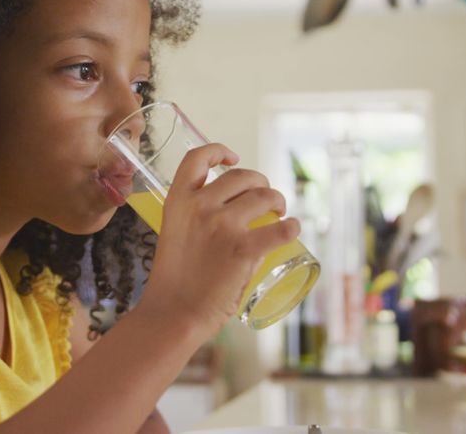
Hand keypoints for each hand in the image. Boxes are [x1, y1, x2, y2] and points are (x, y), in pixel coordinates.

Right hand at [136, 143, 299, 336]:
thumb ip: (193, 220)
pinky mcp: (244, 249)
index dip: (218, 151)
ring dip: (277, 200)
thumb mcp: (173, 235)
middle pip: (241, 176)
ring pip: (264, 197)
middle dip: (259, 182)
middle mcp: (200, 206)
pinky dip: (292, 227)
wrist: (173, 314)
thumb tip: (224, 218)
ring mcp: (223, 226)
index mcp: (178, 201)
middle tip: (266, 196)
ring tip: (280, 211)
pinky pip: (282, 229)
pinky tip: (293, 228)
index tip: (232, 158)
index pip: (197, 158)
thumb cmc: (172, 282)